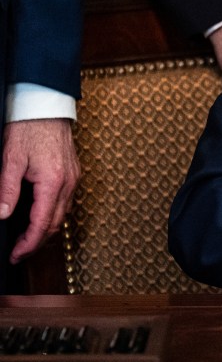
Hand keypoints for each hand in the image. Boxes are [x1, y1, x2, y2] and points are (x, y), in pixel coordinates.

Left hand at [0, 119, 79, 263]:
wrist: (47, 107)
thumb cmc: (30, 128)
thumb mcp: (11, 159)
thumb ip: (7, 190)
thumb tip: (3, 215)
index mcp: (53, 182)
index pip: (42, 223)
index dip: (28, 243)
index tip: (16, 254)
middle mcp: (68, 183)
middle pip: (56, 224)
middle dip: (38, 241)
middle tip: (19, 252)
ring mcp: (74, 178)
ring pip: (63, 214)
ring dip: (46, 229)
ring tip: (28, 237)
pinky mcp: (73, 173)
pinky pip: (66, 201)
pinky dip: (53, 214)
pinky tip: (39, 214)